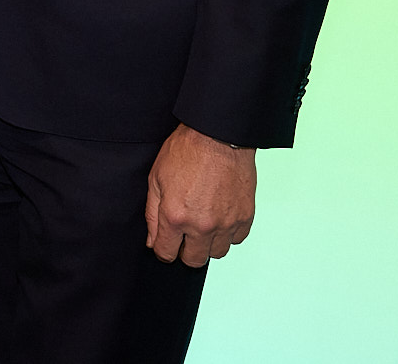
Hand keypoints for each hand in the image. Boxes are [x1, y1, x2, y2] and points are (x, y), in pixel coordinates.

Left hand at [145, 123, 256, 266]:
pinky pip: (236, 239)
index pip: (167, 254)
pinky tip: (219, 216)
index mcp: (175, 217)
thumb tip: (152, 241)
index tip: (165, 243)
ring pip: (217, 253)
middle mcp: (202, 226)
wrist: (218, 137)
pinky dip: (228, 233)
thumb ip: (152, 215)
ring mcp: (226, 223)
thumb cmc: (185, 152)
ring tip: (202, 222)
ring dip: (208, 243)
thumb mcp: (155, 179)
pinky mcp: (245, 218)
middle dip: (185, 251)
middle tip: (184, 234)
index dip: (163, 250)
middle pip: (194, 260)